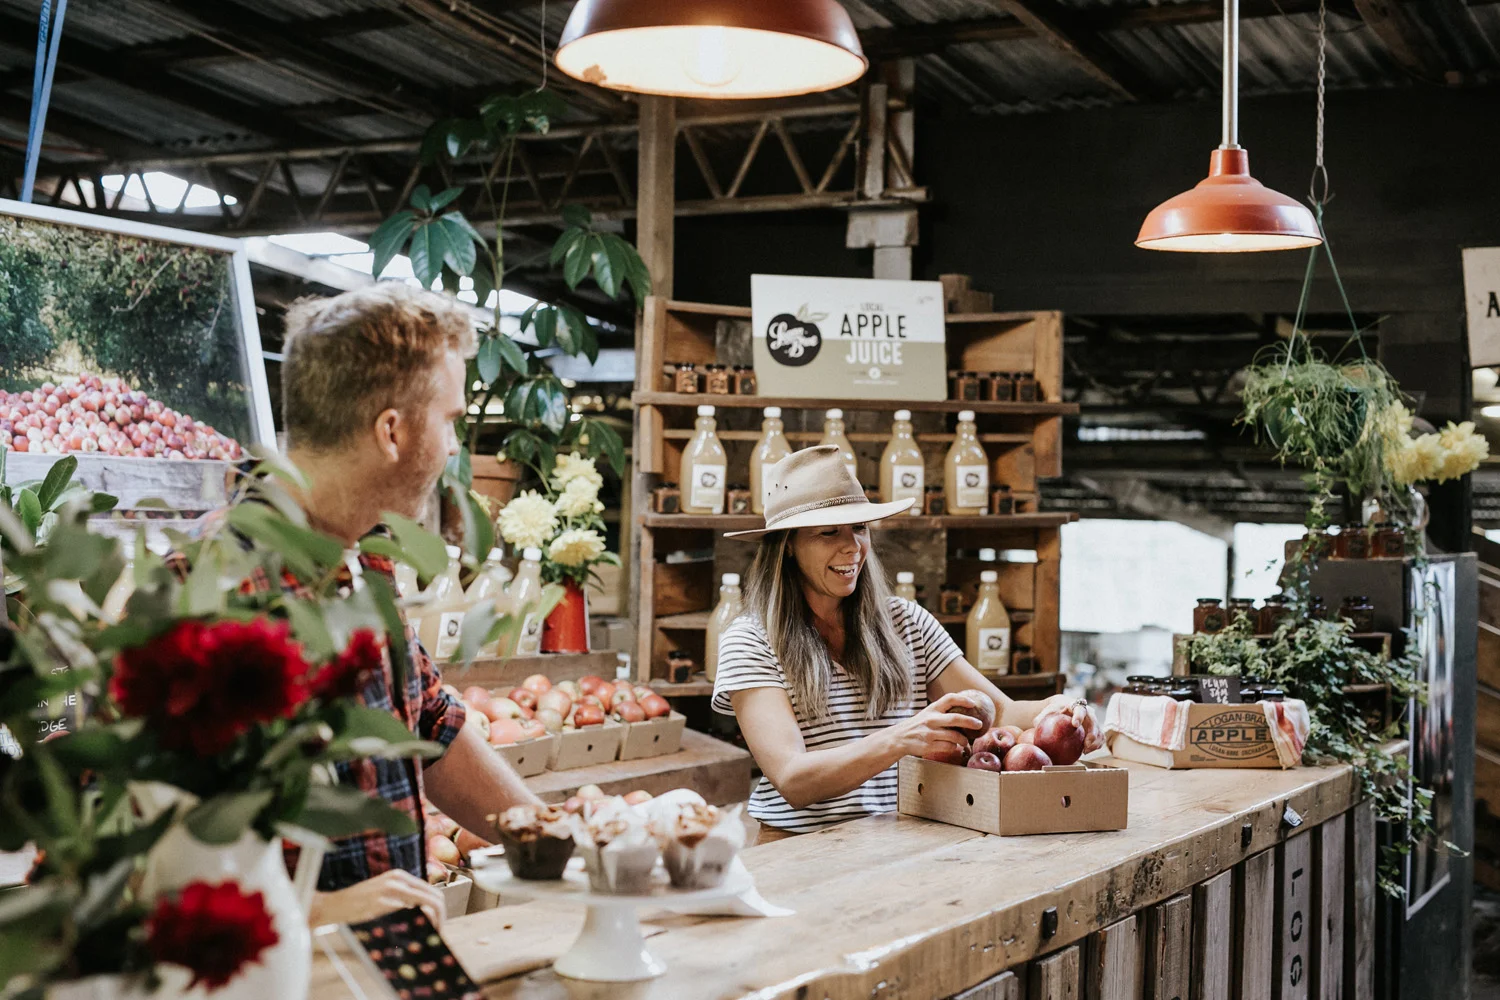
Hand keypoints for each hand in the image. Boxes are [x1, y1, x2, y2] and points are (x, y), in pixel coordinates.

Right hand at [307, 870, 444, 929]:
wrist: (333, 905)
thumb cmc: (358, 903)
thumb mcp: (384, 893)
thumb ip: (403, 898)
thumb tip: (427, 914)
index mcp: (400, 876)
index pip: (432, 891)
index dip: (440, 910)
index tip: (439, 926)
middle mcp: (398, 879)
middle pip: (434, 898)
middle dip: (440, 918)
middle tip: (438, 934)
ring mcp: (390, 890)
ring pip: (425, 906)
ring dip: (430, 923)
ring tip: (427, 936)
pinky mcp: (381, 903)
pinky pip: (407, 915)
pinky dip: (413, 925)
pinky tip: (409, 935)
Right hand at [884, 692, 987, 760]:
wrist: (899, 738)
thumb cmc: (918, 725)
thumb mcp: (928, 713)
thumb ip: (943, 712)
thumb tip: (967, 711)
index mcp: (932, 709)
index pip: (949, 699)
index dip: (963, 699)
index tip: (973, 704)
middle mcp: (931, 719)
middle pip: (955, 719)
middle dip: (970, 722)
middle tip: (979, 724)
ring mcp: (930, 733)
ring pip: (954, 737)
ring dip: (963, 740)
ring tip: (965, 741)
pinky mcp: (929, 746)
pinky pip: (949, 747)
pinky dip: (954, 747)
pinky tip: (953, 746)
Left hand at [1037, 696, 1102, 752]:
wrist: (1063, 707)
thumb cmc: (1053, 710)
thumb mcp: (1046, 712)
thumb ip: (1040, 719)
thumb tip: (1034, 726)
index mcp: (1075, 705)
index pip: (1079, 709)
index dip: (1079, 717)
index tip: (1075, 725)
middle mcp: (1087, 712)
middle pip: (1094, 722)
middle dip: (1092, 734)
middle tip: (1086, 745)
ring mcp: (1093, 721)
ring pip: (1099, 732)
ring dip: (1095, 742)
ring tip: (1085, 751)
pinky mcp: (1095, 730)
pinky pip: (1100, 738)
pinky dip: (1096, 745)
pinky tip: (1086, 752)